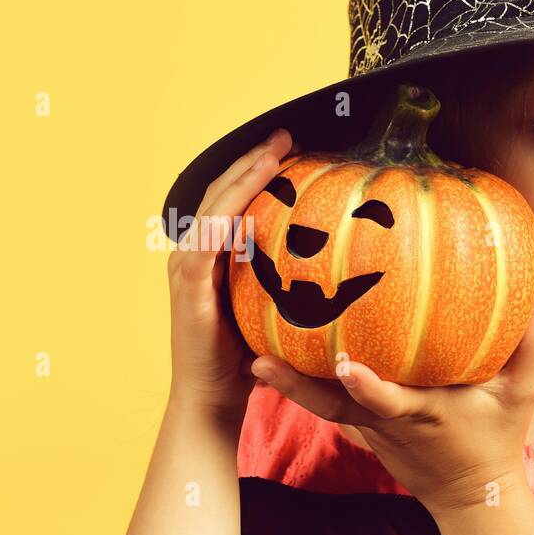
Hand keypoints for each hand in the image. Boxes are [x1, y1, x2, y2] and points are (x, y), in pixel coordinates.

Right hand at [168, 127, 298, 415]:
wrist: (213, 399)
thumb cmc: (248, 359)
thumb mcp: (275, 311)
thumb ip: (293, 283)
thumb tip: (345, 265)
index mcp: (214, 254)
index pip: (234, 199)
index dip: (257, 170)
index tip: (291, 146)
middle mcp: (196, 253)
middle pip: (221, 192)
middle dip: (251, 161)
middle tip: (284, 135)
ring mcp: (188, 268)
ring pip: (213, 208)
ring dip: (241, 178)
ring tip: (272, 154)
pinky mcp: (189, 288)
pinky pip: (206, 245)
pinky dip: (227, 221)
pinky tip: (253, 208)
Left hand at [250, 292, 533, 514]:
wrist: (469, 495)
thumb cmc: (495, 441)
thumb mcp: (521, 398)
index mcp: (422, 415)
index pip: (390, 402)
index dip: (367, 387)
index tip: (346, 366)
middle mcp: (388, 424)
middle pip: (334, 408)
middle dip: (298, 388)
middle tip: (259, 362)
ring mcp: (372, 431)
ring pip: (325, 408)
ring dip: (290, 387)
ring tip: (256, 360)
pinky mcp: (365, 432)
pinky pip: (333, 407)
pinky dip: (307, 388)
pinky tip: (282, 357)